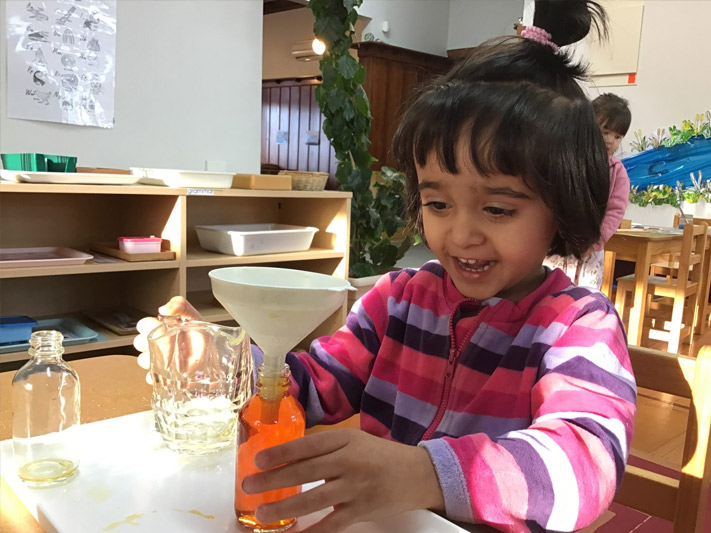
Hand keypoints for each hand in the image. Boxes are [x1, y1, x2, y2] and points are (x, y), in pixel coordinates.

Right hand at [133, 296, 202, 383]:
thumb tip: (163, 309)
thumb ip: (181, 305)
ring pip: (143, 359)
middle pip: (139, 342)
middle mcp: (158, 343)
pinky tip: (166, 374)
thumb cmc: (201, 334)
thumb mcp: (194, 316)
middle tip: (165, 344)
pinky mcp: (164, 374)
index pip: (144, 325)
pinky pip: (152, 377)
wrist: (213, 353)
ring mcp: (160, 359)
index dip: (148, 326)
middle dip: (147, 343)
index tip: (160, 327)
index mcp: (162, 328)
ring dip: (150, 360)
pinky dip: (155, 377)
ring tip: (166, 359)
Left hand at [242, 428, 444, 531]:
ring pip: (315, 498)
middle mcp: (349, 461)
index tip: (258, 460)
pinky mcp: (362, 509)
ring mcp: (356, 487)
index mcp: (345, 440)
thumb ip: (327, 447)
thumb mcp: (355, 441)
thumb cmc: (381, 455)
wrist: (418, 474)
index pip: (307, 446)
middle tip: (249, 485)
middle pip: (306, 470)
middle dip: (274, 479)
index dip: (281, 453)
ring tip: (262, 513)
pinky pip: (333, 524)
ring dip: (285, 507)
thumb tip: (287, 457)